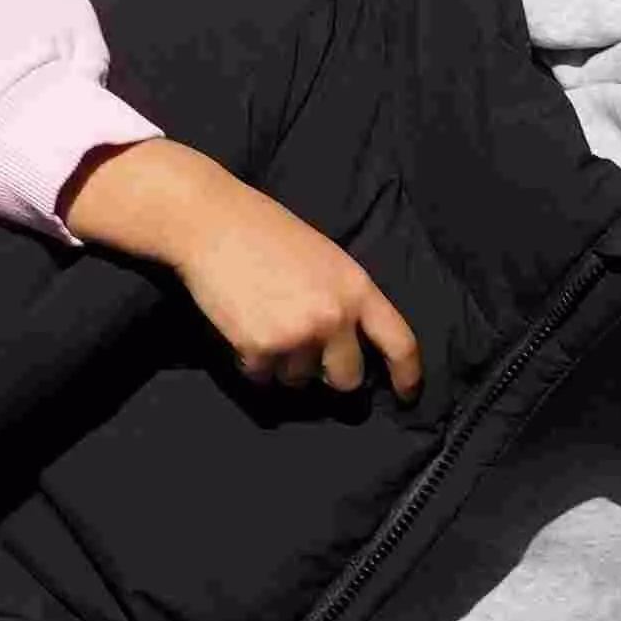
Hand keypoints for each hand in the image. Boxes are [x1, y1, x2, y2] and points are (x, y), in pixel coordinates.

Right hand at [61, 139, 422, 396]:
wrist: (213, 224)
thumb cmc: (268, 234)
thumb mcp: (325, 259)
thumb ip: (345, 299)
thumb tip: (349, 346)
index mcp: (357, 289)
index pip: (400, 343)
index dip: (407, 375)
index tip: (406, 395)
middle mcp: (335, 318)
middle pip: (347, 379)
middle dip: (329, 375)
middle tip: (307, 355)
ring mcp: (298, 336)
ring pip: (298, 381)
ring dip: (283, 365)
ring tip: (264, 323)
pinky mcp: (261, 350)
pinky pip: (263, 378)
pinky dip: (253, 363)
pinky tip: (243, 327)